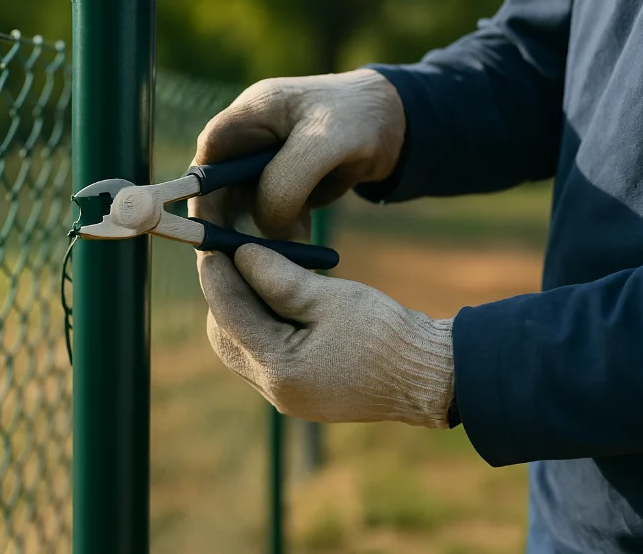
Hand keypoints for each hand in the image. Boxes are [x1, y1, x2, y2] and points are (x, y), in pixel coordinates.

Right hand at [187, 69, 404, 239]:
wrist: (399, 123)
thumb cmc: (359, 120)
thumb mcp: (322, 146)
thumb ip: (285, 184)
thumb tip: (264, 228)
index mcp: (250, 113)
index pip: (208, 154)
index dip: (203, 192)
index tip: (211, 229)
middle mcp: (251, 136)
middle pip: (220, 184)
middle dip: (232, 218)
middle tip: (247, 254)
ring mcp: (265, 159)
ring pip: (245, 203)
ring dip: (263, 228)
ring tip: (295, 238)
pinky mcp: (283, 180)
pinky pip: (270, 211)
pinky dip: (283, 228)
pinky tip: (304, 234)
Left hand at [199, 243, 454, 427]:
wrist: (431, 376)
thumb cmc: (387, 335)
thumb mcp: (331, 297)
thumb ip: (280, 279)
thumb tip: (240, 254)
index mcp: (282, 370)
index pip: (229, 316)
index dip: (217, 277)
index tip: (212, 245)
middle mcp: (276, 391)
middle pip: (226, 336)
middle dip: (225, 295)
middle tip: (231, 256)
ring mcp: (288, 396)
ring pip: (242, 347)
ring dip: (242, 309)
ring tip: (256, 272)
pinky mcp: (300, 392)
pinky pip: (264, 355)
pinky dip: (262, 324)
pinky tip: (277, 297)